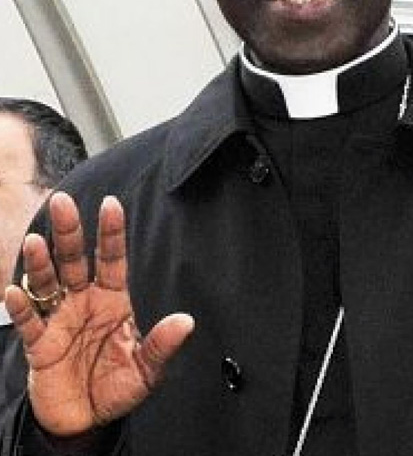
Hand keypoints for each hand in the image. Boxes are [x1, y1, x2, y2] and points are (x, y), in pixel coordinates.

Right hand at [4, 192, 193, 436]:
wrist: (86, 420)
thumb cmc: (118, 386)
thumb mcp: (147, 369)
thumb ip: (161, 345)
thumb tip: (186, 322)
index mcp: (113, 299)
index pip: (112, 259)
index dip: (111, 232)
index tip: (111, 203)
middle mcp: (84, 301)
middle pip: (75, 259)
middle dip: (69, 231)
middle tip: (62, 202)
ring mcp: (60, 319)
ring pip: (48, 282)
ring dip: (40, 262)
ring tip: (36, 240)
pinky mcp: (39, 345)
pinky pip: (28, 322)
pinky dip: (20, 307)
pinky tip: (15, 291)